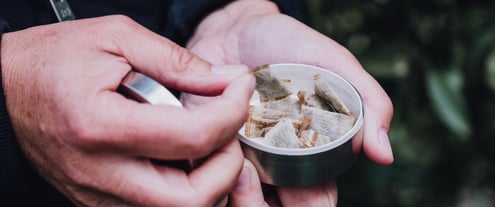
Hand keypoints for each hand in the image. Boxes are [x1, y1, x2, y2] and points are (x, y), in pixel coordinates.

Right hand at [1, 15, 254, 205]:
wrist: (1, 94)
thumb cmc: (52, 60)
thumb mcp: (115, 38)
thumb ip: (176, 61)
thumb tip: (227, 81)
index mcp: (101, 126)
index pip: (192, 137)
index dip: (231, 111)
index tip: (240, 87)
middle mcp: (99, 173)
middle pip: (191, 199)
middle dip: (227, 166)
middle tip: (227, 129)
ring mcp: (97, 196)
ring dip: (208, 182)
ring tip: (206, 142)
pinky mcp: (98, 203)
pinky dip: (184, 188)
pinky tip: (181, 157)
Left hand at [187, 0, 393, 205]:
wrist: (234, 28)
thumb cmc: (289, 45)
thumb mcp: (334, 65)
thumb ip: (368, 103)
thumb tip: (385, 156)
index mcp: (308, 158)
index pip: (314, 202)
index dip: (309, 199)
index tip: (301, 180)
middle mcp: (272, 167)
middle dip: (260, 204)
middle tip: (253, 173)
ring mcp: (236, 162)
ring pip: (236, 205)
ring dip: (237, 195)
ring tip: (237, 160)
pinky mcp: (205, 152)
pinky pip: (206, 183)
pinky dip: (209, 174)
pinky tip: (214, 147)